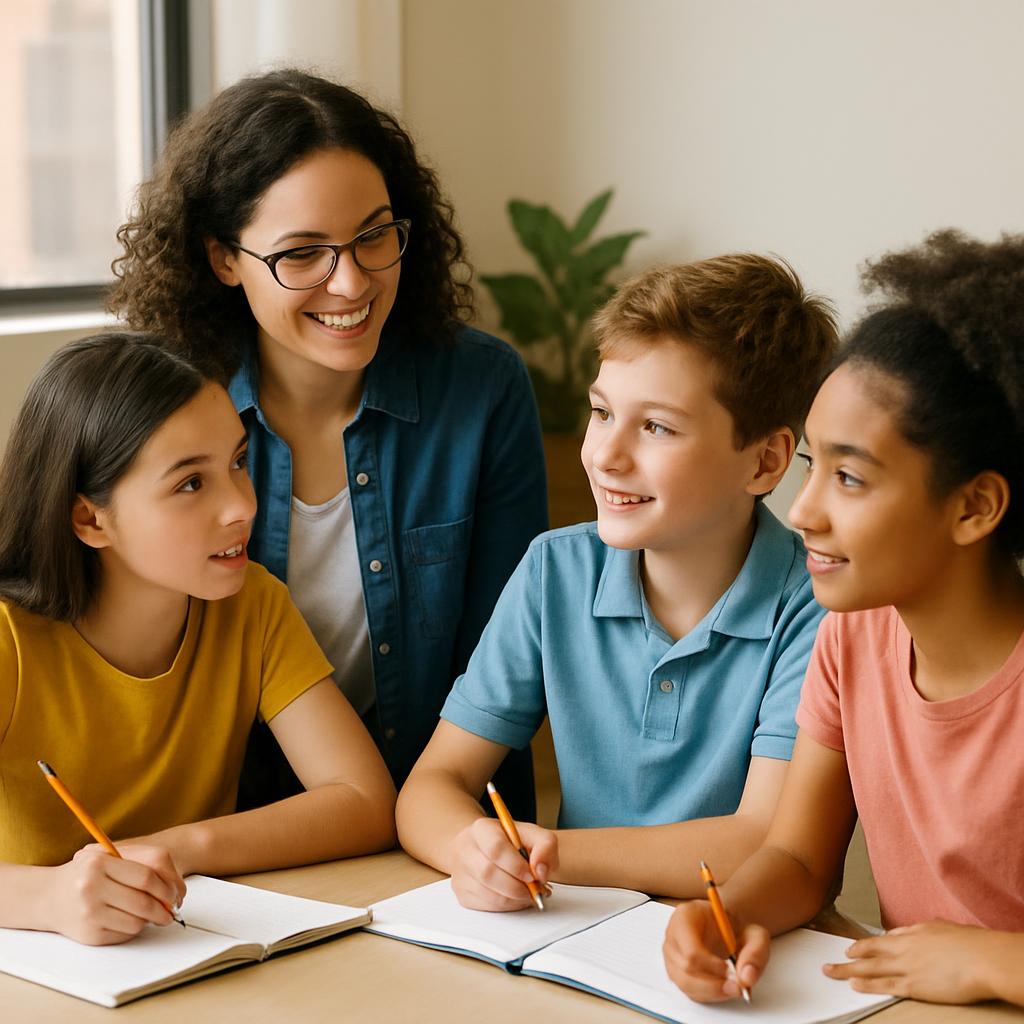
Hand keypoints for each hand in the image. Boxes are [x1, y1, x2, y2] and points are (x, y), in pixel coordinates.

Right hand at [45, 844, 186, 944]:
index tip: (174, 894)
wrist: (49, 896)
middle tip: (171, 911)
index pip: (147, 876)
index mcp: (100, 863)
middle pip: (144, 902)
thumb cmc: (87, 874)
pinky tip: (129, 920)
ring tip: (150, 914)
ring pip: (137, 922)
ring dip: (150, 920)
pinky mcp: (88, 934)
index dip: (167, 887)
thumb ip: (143, 865)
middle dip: (164, 908)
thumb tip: (175, 891)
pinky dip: (133, 929)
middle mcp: (91, 887)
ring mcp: (89, 912)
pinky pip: (124, 935)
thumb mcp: (109, 857)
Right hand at [449, 818, 556, 910]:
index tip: (532, 875)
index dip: (516, 865)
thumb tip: (541, 871)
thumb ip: (545, 846)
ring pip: (488, 895)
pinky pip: (486, 907)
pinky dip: (506, 907)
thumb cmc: (510, 842)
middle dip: (517, 887)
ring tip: (528, 893)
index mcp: (482, 829)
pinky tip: (515, 898)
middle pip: (488, 874)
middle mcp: (465, 849)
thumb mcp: (532, 834)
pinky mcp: (462, 894)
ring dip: (514, 900)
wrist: (486, 849)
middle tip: (534, 889)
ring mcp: (460, 873)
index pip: (495, 848)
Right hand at [662, 900, 769, 1001]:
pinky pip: (688, 991)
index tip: (730, 970)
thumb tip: (746, 977)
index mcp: (686, 916)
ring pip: (685, 983)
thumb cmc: (736, 929)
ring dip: (711, 991)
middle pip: (685, 969)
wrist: (727, 929)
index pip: (690, 948)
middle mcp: (673, 935)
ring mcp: (671, 955)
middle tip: (737, 987)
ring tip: (732, 988)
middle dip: (713, 984)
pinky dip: (708, 995)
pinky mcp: (675, 971)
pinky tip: (723, 988)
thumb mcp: (754, 933)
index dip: (710, 965)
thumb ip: (755, 952)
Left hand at [824, 920, 1006, 1003]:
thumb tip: (917, 930)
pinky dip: (867, 985)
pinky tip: (855, 985)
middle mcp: (905, 949)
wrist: (982, 959)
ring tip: (832, 971)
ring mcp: (906, 967)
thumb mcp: (942, 928)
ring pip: (870, 968)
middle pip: (870, 951)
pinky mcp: (913, 986)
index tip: (856, 947)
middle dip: (850, 955)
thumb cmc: (971, 944)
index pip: (885, 939)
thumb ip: (925, 930)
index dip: (868, 944)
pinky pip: (884, 985)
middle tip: (836, 958)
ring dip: (848, 970)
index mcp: (913, 933)